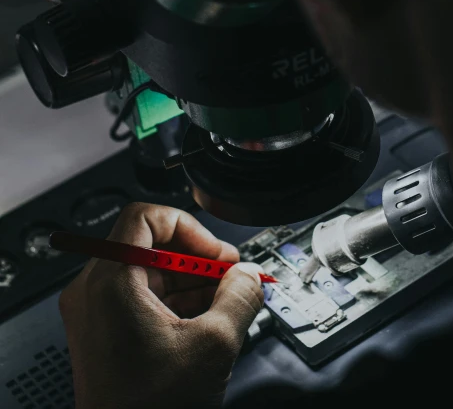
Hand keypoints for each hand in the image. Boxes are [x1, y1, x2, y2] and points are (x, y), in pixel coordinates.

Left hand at [59, 203, 263, 408]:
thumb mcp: (213, 346)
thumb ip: (240, 297)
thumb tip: (250, 276)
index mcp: (110, 283)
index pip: (144, 217)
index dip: (188, 226)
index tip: (214, 250)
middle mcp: (92, 293)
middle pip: (148, 244)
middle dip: (196, 256)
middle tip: (230, 271)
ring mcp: (94, 314)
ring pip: (146, 271)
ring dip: (189, 278)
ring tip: (226, 296)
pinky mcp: (102, 334)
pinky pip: (140, 296)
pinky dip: (174, 298)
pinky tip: (206, 314)